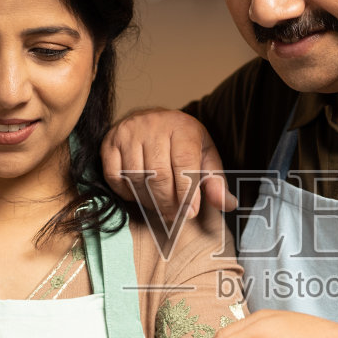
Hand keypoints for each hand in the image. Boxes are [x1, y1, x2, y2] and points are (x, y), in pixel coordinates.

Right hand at [101, 108, 236, 221]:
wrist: (154, 120)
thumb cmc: (183, 143)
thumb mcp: (205, 156)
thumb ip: (215, 181)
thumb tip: (227, 204)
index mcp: (182, 127)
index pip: (184, 164)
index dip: (188, 193)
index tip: (190, 213)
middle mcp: (153, 125)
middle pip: (158, 175)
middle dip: (168, 202)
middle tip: (174, 216)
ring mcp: (128, 132)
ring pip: (136, 178)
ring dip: (148, 201)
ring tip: (160, 207)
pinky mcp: (109, 141)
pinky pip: (115, 176)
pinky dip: (127, 193)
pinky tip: (139, 195)